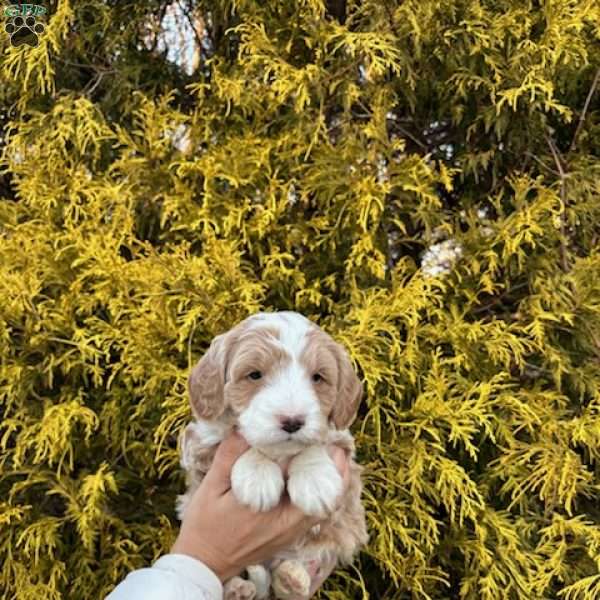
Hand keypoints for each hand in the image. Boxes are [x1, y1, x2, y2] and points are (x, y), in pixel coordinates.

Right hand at [171, 430, 350, 583]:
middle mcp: (290, 527)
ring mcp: (292, 534)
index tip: (321, 436)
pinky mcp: (289, 536)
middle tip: (333, 442)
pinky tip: (310, 473)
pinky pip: (314, 512)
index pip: (311, 484)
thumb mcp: (212, 486)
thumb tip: (244, 427)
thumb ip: (229, 456)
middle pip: (330, 498)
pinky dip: (319, 493)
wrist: (203, 562)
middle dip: (335, 469)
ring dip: (330, 480)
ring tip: (327, 453)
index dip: (321, 459)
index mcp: (274, 514)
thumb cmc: (205, 525)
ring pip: (326, 506)